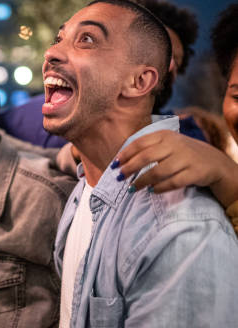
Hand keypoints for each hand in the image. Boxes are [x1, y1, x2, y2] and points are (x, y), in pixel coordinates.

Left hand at [116, 130, 237, 206]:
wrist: (213, 161)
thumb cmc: (182, 153)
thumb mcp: (167, 144)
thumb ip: (148, 148)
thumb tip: (121, 161)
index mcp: (165, 135)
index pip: (139, 143)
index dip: (125, 154)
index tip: (114, 164)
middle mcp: (174, 145)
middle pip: (145, 157)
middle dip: (129, 168)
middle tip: (119, 177)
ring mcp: (185, 158)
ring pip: (157, 172)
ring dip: (142, 181)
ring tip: (132, 189)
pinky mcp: (194, 173)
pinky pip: (173, 182)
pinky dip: (159, 188)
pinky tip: (151, 191)